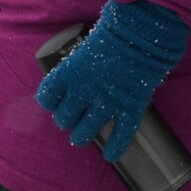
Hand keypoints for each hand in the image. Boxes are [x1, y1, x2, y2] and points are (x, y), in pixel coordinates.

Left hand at [35, 0, 190, 161]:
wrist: (144, 33)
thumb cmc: (113, 34)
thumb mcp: (85, 46)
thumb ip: (78, 65)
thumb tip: (73, 75)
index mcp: (68, 73)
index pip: (46, 97)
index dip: (48, 102)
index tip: (53, 103)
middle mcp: (83, 90)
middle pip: (64, 118)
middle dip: (65, 120)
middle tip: (71, 118)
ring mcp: (107, 101)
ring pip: (86, 131)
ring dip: (81, 136)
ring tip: (82, 137)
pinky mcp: (130, 107)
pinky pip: (121, 134)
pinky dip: (116, 147)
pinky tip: (111, 156)